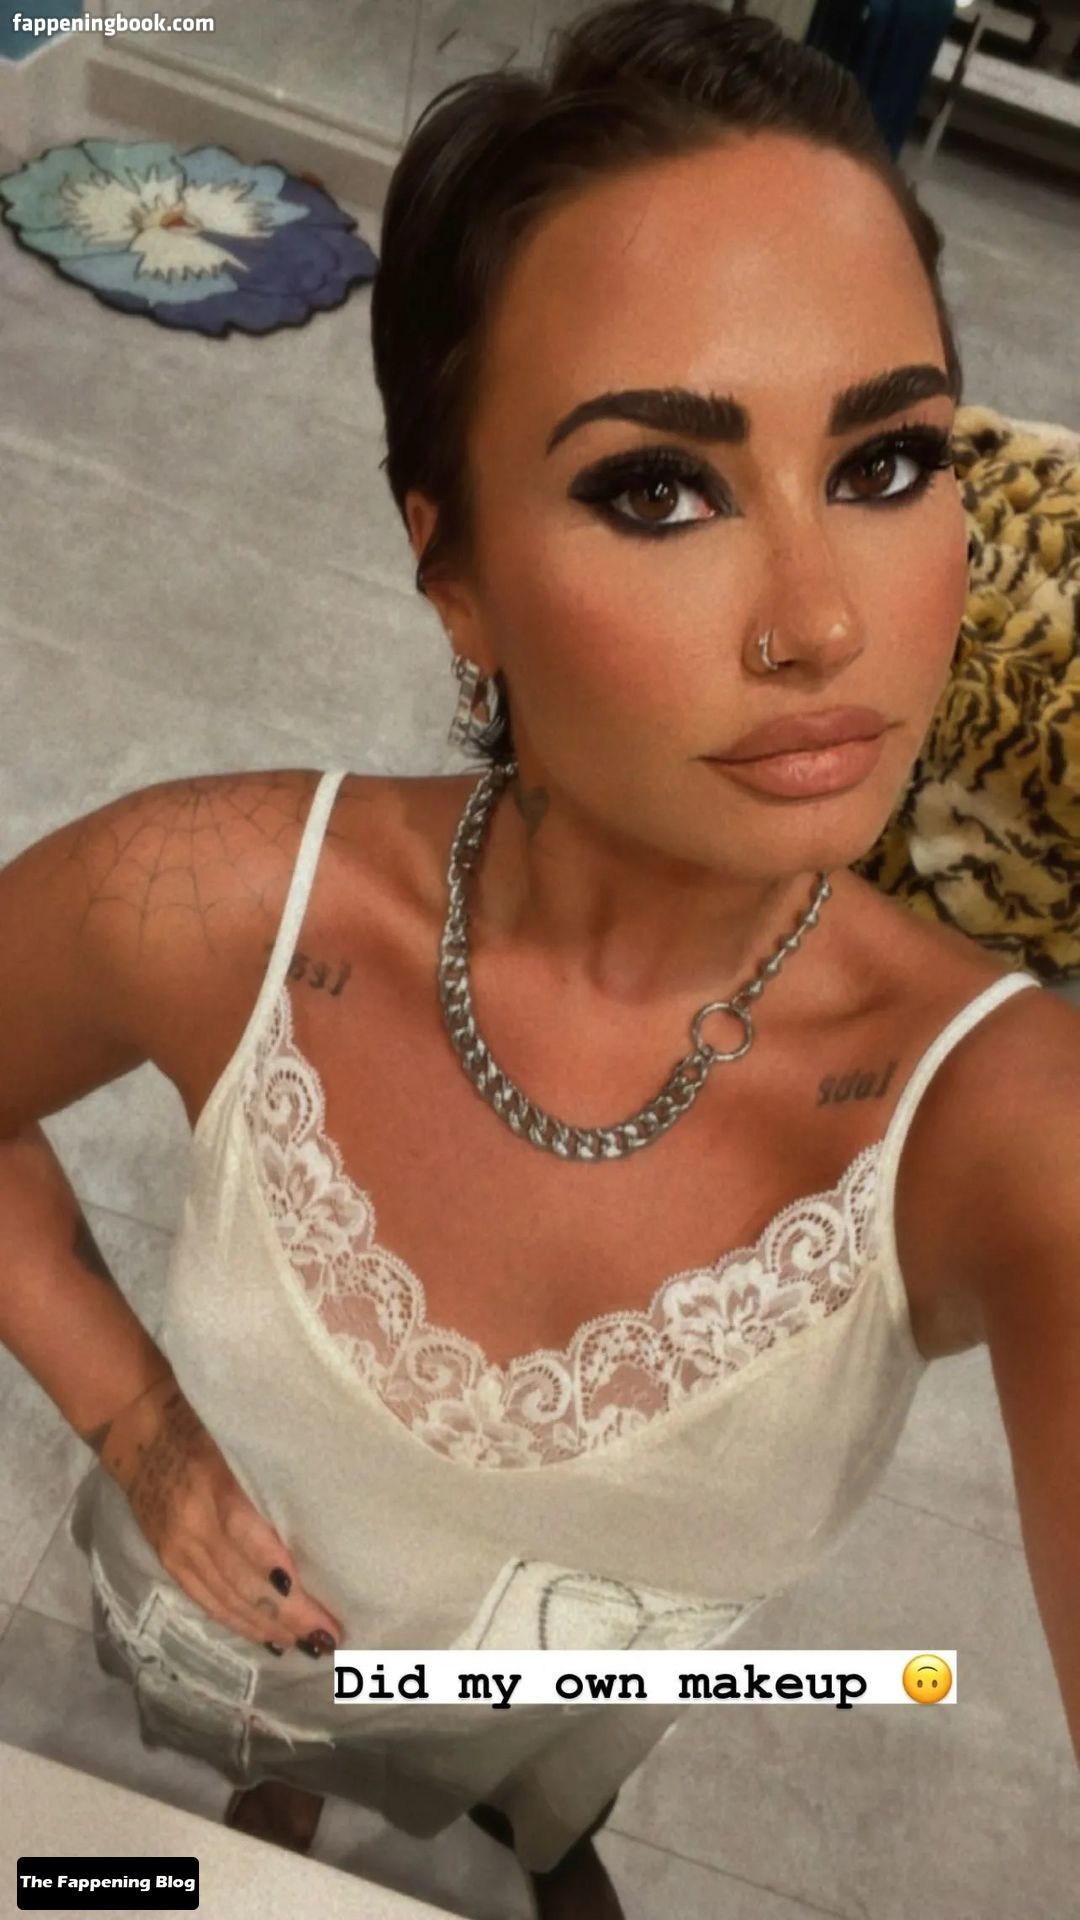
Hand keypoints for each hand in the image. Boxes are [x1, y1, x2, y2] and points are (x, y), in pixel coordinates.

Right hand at [101, 1376, 342, 1654]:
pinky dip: (236, 1621)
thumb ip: (271, 1475)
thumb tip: (323, 1513)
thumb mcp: (240, 1439)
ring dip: (266, 1627)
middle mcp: (193, 1526)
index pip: (250, 1540)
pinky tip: (264, 1636)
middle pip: (243, 1582)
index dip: (280, 1577)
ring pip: (225, 1599)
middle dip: (287, 1615)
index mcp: (214, 1488)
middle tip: (327, 1637)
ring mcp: (177, 1548)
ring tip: (305, 1644)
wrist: (136, 1428)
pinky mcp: (168, 1559)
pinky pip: (204, 1599)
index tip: (316, 1603)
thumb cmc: (203, 1424)